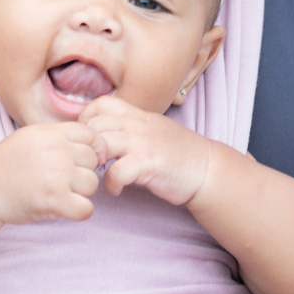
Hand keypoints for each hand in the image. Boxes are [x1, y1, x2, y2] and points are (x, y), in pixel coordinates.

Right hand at [0, 122, 104, 224]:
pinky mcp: (54, 199)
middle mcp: (56, 151)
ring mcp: (56, 175)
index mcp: (51, 133)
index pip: (91, 135)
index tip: (84, 161)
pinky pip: (86, 208)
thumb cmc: (7, 165)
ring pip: (92, 184)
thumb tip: (92, 144)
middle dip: (83, 171)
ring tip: (62, 193)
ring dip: (81, 192)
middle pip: (92, 160)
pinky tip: (67, 209)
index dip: (94, 148)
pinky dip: (80, 212)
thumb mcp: (31, 137)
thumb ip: (58, 137)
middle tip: (65, 181)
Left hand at [78, 96, 214, 205]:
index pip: (102, 103)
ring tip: (98, 173)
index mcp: (139, 115)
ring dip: (94, 161)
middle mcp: (139, 125)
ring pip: (102, 142)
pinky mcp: (149, 164)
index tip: (88, 139)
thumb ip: (131, 127)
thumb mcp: (153, 130)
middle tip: (90, 160)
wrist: (207, 168)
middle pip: (95, 123)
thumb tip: (105, 132)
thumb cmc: (179, 153)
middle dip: (85, 144)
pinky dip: (110, 184)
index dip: (87, 119)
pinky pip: (116, 171)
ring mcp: (144, 143)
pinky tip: (115, 190)